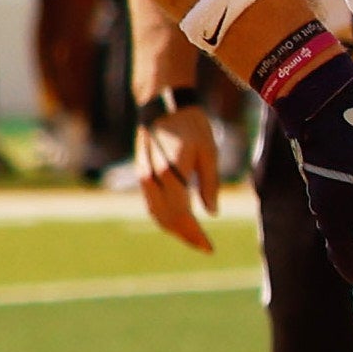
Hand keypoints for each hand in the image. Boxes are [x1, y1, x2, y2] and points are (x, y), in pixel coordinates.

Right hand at [135, 98, 219, 254]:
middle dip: (186, 236)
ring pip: (156, 214)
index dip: (195, 235)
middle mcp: (153, 178)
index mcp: (172, 173)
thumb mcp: (209, 152)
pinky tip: (179, 221)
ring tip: (194, 238)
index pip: (183, 215)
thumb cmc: (192, 124)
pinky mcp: (141, 173)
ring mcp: (143, 176)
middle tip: (205, 247)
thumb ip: (210, 183)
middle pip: (167, 219)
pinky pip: (151, 204)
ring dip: (174, 229)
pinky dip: (164, 217)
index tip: (209, 248)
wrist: (162, 103)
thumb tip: (211, 213)